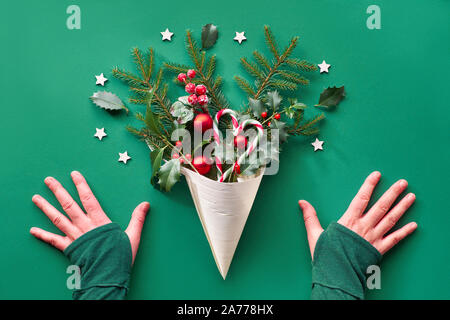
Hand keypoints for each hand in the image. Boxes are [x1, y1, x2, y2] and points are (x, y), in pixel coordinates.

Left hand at [30, 171, 149, 263]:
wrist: (107, 274)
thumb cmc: (120, 256)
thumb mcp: (133, 235)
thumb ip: (137, 218)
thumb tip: (145, 204)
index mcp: (99, 221)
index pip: (88, 198)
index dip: (81, 185)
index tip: (74, 174)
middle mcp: (84, 226)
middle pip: (68, 205)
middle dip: (58, 191)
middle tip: (48, 180)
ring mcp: (74, 237)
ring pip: (57, 219)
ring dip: (46, 207)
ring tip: (36, 198)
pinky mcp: (69, 248)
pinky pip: (53, 240)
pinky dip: (43, 235)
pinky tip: (32, 230)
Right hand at [299, 171, 416, 257]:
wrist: (336, 275)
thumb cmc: (326, 255)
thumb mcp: (314, 234)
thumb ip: (310, 216)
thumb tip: (302, 202)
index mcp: (348, 221)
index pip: (361, 198)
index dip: (369, 185)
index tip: (377, 174)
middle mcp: (364, 227)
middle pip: (381, 206)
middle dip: (393, 193)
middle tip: (403, 182)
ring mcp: (374, 238)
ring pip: (391, 219)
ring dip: (402, 207)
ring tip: (411, 197)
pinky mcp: (379, 249)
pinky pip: (395, 239)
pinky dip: (405, 232)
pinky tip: (414, 225)